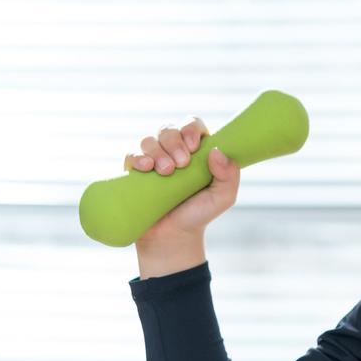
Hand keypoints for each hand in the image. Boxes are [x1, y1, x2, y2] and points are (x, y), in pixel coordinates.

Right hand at [124, 116, 240, 244]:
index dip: (191, 129)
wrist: (172, 236)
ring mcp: (153, 160)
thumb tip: (216, 151)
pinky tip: (146, 168)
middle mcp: (173, 150)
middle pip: (169, 128)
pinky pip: (131, 154)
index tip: (194, 146)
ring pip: (149, 140)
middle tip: (181, 164)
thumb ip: (229, 175)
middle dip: (174, 142)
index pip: (192, 124)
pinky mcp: (135, 172)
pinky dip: (137, 158)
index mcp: (196, 150)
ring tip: (165, 171)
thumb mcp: (222, 197)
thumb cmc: (199, 213)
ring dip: (157, 151)